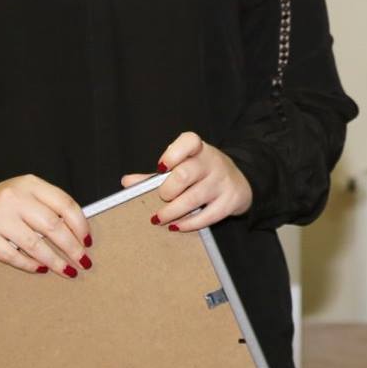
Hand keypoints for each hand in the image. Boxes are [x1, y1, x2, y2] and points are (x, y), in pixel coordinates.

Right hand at [0, 175, 92, 276]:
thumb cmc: (9, 205)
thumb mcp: (30, 194)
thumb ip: (51, 206)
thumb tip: (81, 235)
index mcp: (31, 184)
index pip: (64, 204)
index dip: (80, 225)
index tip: (88, 242)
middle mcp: (13, 197)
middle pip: (51, 225)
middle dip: (72, 247)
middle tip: (83, 262)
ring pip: (33, 244)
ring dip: (54, 261)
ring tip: (67, 270)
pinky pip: (11, 255)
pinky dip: (29, 265)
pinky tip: (41, 269)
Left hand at [117, 132, 253, 232]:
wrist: (239, 182)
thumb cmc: (201, 174)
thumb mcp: (182, 167)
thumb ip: (154, 176)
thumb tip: (127, 182)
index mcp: (198, 150)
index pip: (189, 141)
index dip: (173, 153)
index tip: (161, 167)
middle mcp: (212, 162)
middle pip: (184, 174)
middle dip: (167, 190)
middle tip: (161, 198)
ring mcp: (223, 181)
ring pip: (193, 198)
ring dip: (171, 212)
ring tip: (158, 219)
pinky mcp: (230, 200)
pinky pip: (207, 216)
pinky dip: (188, 224)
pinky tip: (176, 226)